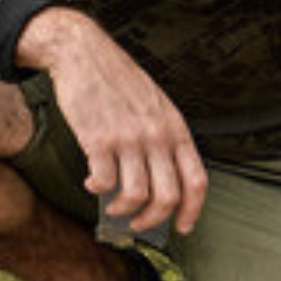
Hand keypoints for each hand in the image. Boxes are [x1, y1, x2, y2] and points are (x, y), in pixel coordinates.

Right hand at [15, 8, 206, 235]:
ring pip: (135, 196)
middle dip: (152, 221)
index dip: (191, 211)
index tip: (182, 226)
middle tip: (138, 224)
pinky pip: (104, 182)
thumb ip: (164, 138)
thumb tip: (160, 179)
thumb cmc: (119, 80)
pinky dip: (96, 190)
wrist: (85, 54)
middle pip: (167, 197)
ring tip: (112, 206)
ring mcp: (128, 139)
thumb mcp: (156, 105)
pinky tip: (91, 183)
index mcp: (176, 129)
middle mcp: (156, 136)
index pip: (196, 181)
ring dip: (122, 210)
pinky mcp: (98, 139)